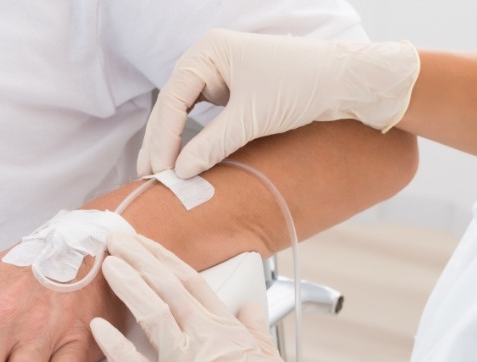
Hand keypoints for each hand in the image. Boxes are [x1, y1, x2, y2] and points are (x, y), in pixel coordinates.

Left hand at [91, 233, 359, 361]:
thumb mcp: (271, 361)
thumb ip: (256, 328)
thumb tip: (250, 307)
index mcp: (228, 331)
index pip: (190, 281)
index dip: (163, 258)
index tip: (145, 244)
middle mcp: (206, 341)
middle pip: (166, 287)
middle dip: (139, 258)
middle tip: (116, 240)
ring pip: (151, 315)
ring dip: (127, 286)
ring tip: (107, 266)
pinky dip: (114, 345)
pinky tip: (97, 326)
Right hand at [137, 28, 418, 178]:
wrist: (345, 81)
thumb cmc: (302, 85)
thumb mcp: (252, 117)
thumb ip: (212, 144)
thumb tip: (180, 172)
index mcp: (208, 52)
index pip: (172, 99)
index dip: (162, 138)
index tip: (159, 170)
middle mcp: (208, 60)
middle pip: (171, 106)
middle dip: (160, 142)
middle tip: (148, 177)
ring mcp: (218, 76)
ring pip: (182, 113)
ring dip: (171, 143)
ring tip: (157, 173)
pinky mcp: (231, 92)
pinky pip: (201, 118)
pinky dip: (191, 140)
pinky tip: (182, 160)